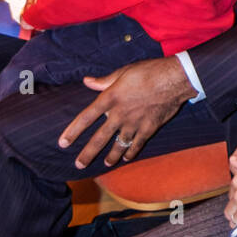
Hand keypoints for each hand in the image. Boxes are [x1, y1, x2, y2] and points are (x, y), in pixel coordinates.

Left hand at [59, 55, 195, 168]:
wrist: (174, 79)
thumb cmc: (148, 71)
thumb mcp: (123, 72)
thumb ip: (104, 81)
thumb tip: (87, 81)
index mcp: (110, 98)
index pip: (86, 118)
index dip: (73, 131)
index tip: (63, 143)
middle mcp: (119, 114)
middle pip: (99, 138)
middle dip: (87, 153)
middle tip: (78, 164)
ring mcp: (134, 123)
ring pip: (118, 145)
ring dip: (110, 157)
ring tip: (104, 165)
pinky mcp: (148, 128)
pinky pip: (136, 145)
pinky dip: (130, 152)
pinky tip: (126, 158)